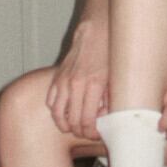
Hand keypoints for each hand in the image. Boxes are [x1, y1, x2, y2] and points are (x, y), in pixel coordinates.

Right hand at [46, 21, 108, 138]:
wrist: (96, 31)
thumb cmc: (109, 52)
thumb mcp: (116, 77)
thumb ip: (112, 99)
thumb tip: (107, 118)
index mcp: (94, 85)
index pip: (88, 121)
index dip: (92, 133)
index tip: (97, 134)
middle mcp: (76, 84)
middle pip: (72, 121)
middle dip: (80, 132)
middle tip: (88, 133)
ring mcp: (63, 81)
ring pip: (56, 114)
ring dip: (65, 125)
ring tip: (74, 128)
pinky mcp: (57, 77)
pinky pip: (50, 101)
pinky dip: (56, 110)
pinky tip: (65, 113)